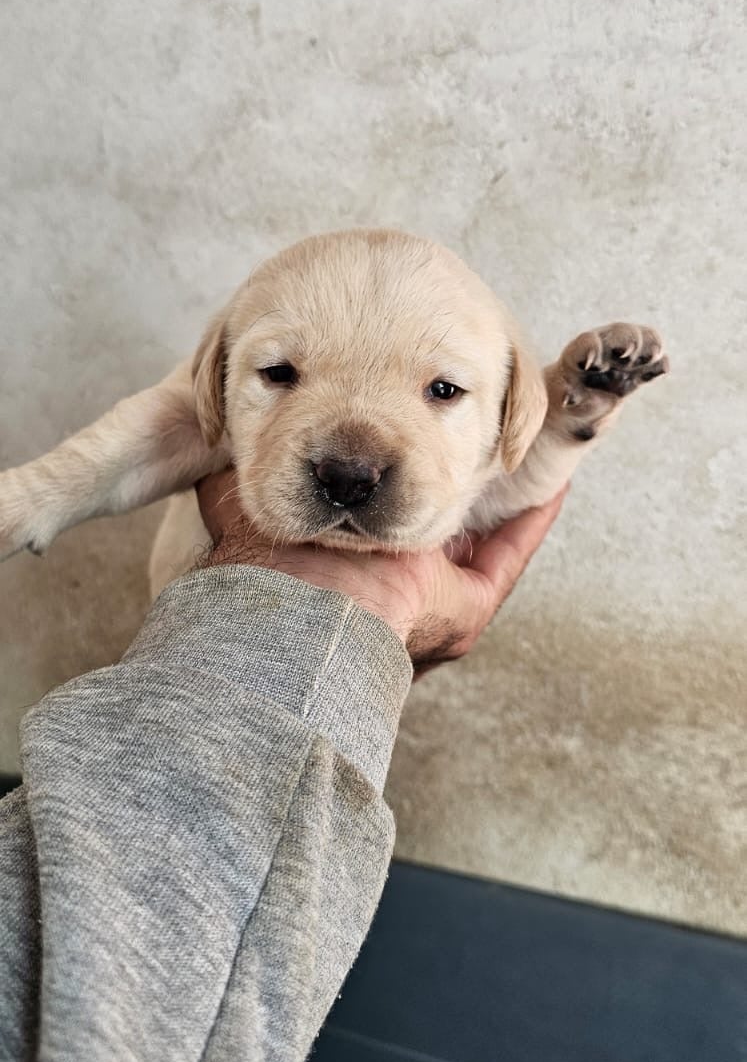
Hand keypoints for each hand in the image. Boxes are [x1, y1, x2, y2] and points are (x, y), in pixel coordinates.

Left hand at [196, 471, 566, 671]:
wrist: (291, 616)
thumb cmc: (263, 566)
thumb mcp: (252, 509)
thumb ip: (246, 485)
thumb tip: (217, 459)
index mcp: (345, 574)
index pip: (381, 527)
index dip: (395, 491)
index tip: (409, 452)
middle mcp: (391, 598)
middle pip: (436, 539)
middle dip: (453, 494)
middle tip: (481, 445)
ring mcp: (433, 609)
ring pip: (477, 547)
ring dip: (501, 502)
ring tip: (525, 453)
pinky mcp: (464, 612)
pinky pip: (508, 557)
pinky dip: (532, 519)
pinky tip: (554, 479)